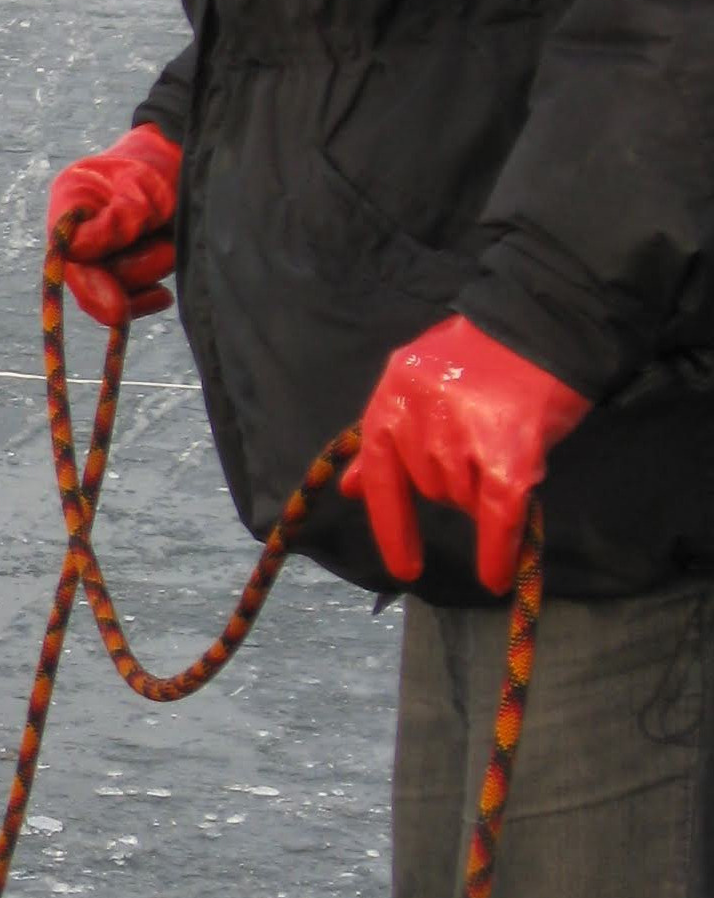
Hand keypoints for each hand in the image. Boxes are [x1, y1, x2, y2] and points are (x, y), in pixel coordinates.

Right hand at [47, 124, 182, 325]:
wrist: (180, 161)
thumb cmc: (159, 168)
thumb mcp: (142, 185)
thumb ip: (115, 217)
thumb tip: (74, 251)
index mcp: (71, 202)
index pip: (67, 248)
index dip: (90, 281)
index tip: (118, 311)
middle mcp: (77, 232)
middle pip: (88, 277)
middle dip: (130, 276)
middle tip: (167, 253)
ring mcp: (97, 253)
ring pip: (112, 289)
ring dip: (148, 273)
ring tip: (171, 245)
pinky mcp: (119, 269)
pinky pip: (126, 300)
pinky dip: (145, 298)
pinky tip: (162, 295)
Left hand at [340, 315, 590, 591]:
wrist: (545, 321)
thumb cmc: (481, 354)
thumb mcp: (418, 385)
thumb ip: (384, 439)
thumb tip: (352, 488)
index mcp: (392, 396)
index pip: (381, 474)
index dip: (391, 524)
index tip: (403, 567)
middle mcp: (419, 417)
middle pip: (430, 487)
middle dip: (453, 485)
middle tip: (483, 452)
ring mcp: (461, 435)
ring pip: (463, 498)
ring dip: (482, 494)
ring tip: (504, 451)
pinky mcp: (507, 452)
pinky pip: (497, 516)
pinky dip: (498, 550)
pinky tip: (496, 577)